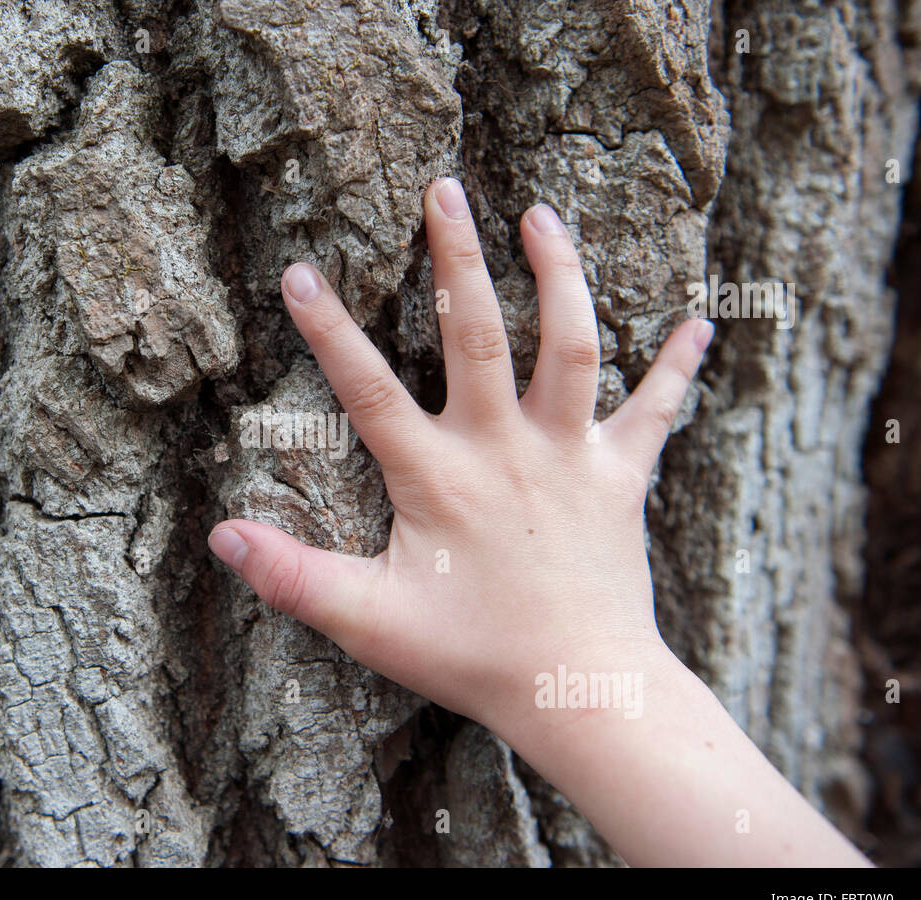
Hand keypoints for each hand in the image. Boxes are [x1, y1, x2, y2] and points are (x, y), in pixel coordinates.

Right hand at [207, 178, 711, 742]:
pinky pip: (656, 410)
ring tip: (542, 216)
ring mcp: (570, 457)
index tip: (298, 271)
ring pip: (570, 346)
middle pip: (477, 333)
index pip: (368, 388)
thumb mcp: (369, 622)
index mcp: (439, 477)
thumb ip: (292, 578)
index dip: (327, 329)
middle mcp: (505, 449)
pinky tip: (701, 319)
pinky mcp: (621, 479)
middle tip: (444, 187)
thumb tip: (220, 537)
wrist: (582, 690)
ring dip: (558, 275)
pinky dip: (679, 364)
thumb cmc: (473, 657)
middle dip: (456, 257)